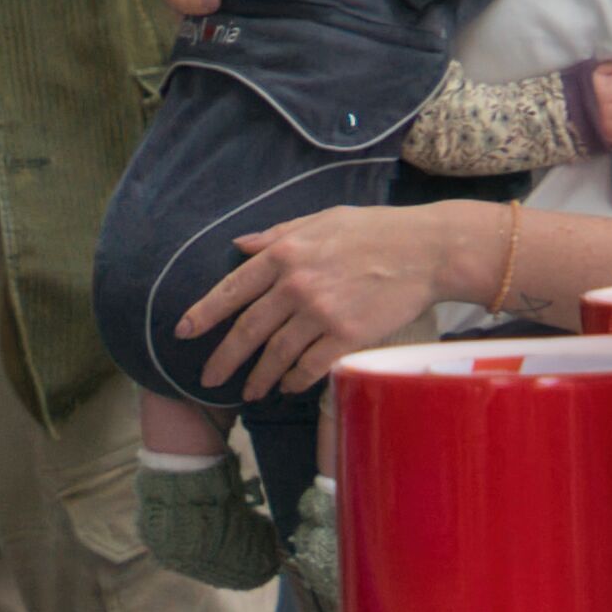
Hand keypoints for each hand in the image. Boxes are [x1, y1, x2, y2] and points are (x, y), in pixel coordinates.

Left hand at [173, 204, 483, 397]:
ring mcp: (321, 312)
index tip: (184, 332)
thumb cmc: (376, 231)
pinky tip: (288, 386)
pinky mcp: (347, 335)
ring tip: (251, 391)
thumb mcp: (321, 220)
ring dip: (260, 377)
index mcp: (284, 253)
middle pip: (248, 329)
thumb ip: (277, 235)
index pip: (232, 289)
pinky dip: (295, 380)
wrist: (427, 251)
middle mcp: (295, 285)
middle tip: (208, 379)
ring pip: (276, 353)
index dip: (204, 314)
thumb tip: (238, 245)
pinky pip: (310, 366)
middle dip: (224, 358)